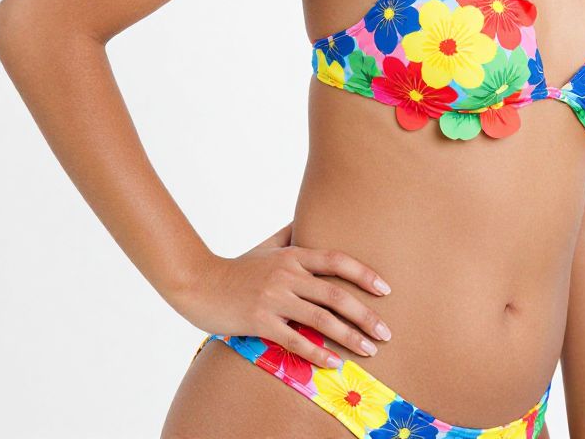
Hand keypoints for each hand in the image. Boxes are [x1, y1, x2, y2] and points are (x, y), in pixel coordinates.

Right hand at [178, 221, 392, 369]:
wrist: (198, 283)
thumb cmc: (236, 268)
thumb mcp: (265, 246)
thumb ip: (290, 235)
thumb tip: (309, 221)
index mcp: (293, 255)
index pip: (337, 260)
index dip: (364, 274)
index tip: (386, 289)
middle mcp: (288, 274)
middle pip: (336, 294)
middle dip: (365, 315)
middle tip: (386, 332)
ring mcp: (274, 298)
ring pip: (322, 319)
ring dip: (350, 336)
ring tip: (370, 349)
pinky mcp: (261, 321)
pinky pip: (296, 340)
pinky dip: (318, 353)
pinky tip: (335, 364)